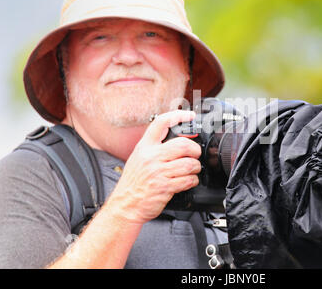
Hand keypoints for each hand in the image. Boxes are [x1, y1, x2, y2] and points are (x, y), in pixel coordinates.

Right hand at [105, 110, 201, 224]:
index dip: (178, 116)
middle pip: (183, 144)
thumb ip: (154, 147)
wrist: (125, 206)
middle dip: (195, 149)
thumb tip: (176, 139)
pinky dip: (192, 180)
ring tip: (192, 170)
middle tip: (195, 154)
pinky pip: (188, 180)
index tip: (189, 116)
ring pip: (189, 163)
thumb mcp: (138, 158)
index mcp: (144, 147)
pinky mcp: (165, 187)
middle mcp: (151, 157)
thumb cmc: (133, 183)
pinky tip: (188, 181)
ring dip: (196, 167)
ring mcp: (158, 172)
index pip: (161, 123)